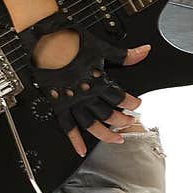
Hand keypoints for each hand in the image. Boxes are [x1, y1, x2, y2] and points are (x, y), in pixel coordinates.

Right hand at [20, 18, 150, 157]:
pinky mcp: (59, 105)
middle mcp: (87, 95)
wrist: (47, 43)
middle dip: (122, 120)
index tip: (137, 104)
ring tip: (116, 138)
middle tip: (131, 121)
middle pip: (109, 114)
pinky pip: (67, 127)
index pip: (120, 98)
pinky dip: (74, 140)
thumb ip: (124, 55)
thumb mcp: (102, 47)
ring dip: (106, 134)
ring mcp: (73, 102)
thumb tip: (144, 51)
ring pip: (92, 125)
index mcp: (99, 81)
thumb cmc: (72, 44)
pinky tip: (81, 149)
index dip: (131, 103)